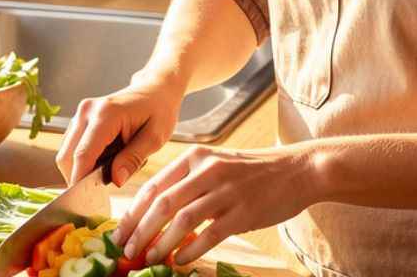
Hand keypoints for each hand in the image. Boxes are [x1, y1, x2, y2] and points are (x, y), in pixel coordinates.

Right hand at [56, 74, 185, 187]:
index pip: (83, 154)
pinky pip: (72, 147)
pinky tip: (105, 159)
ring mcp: (81, 113)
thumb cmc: (159, 111)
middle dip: (79, 177)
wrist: (156, 89)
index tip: (84, 202)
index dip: (80, 180)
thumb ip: (133, 159)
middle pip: (67, 156)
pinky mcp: (80, 118)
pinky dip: (83, 160)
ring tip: (110, 168)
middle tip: (103, 188)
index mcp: (106, 114)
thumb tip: (115, 180)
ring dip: (82, 168)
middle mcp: (87, 111)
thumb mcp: (155, 137)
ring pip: (66, 153)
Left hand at [111, 143, 318, 266]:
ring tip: (149, 259)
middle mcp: (207, 170)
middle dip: (140, 230)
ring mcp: (225, 191)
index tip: (120, 233)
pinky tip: (180, 260)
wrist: (296, 170)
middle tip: (127, 251)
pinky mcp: (242, 212)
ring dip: (161, 243)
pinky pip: (209, 235)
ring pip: (181, 220)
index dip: (133, 212)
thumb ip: (187, 182)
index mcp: (196, 157)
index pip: (153, 186)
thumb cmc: (252, 171)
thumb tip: (154, 212)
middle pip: (162, 203)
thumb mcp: (215, 164)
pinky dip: (190, 250)